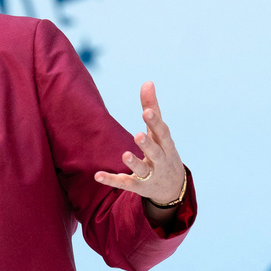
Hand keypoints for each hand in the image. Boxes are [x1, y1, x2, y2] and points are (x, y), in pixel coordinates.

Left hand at [94, 81, 184, 206]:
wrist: (173, 188)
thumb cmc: (164, 151)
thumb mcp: (160, 133)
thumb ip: (152, 108)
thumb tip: (147, 82)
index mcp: (166, 145)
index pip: (163, 133)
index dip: (155, 122)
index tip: (146, 111)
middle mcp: (161, 161)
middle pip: (155, 152)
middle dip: (148, 144)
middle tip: (138, 135)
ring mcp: (150, 175)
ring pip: (142, 170)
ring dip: (133, 163)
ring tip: (125, 154)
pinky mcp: (138, 187)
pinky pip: (125, 183)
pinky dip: (111, 180)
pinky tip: (97, 175)